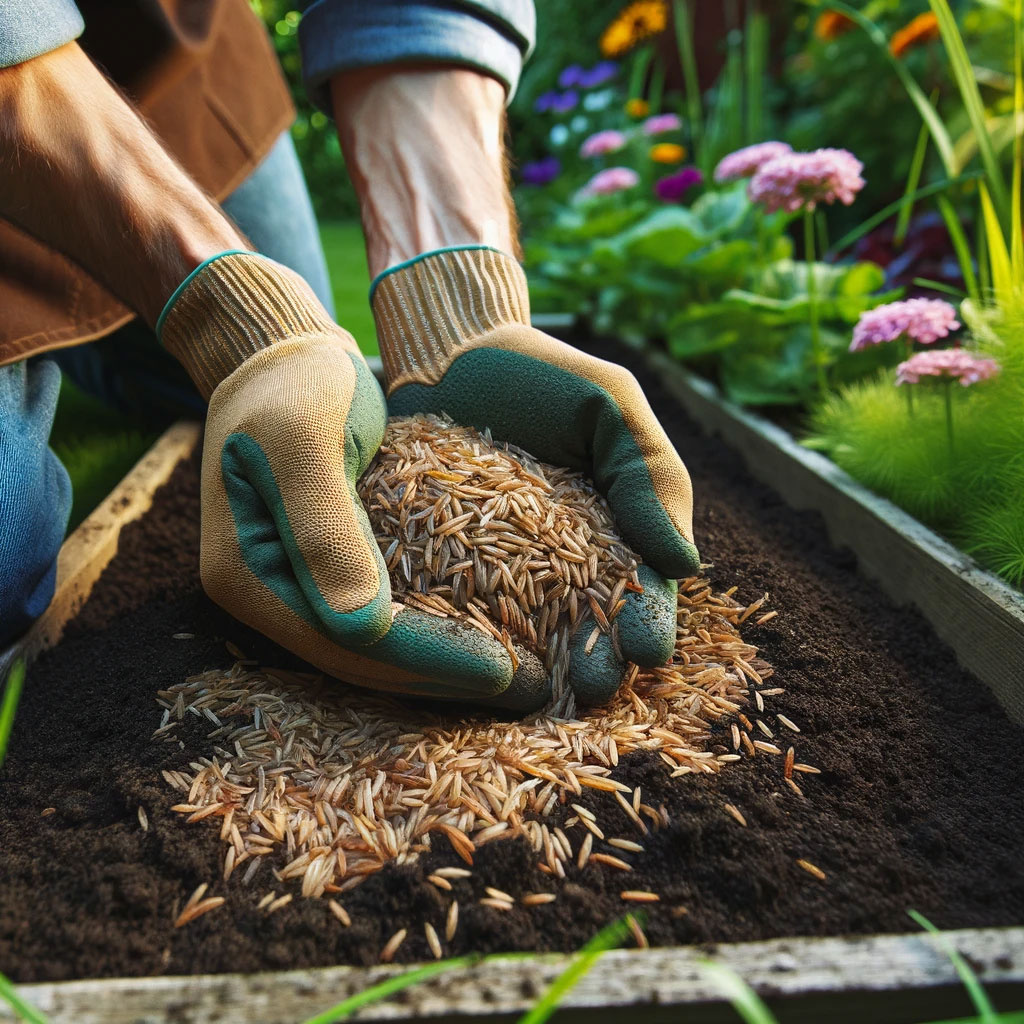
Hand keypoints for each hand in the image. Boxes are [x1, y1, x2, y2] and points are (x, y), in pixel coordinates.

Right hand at [160, 252, 548, 709]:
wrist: (283, 357)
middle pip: (363, 660)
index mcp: (245, 576)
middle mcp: (266, 598)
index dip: (427, 660)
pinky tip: (492, 636)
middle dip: (446, 678)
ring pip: (376, 649)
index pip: (347, 641)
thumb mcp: (305, 440)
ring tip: (524, 675)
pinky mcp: (326, 573)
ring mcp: (295, 588)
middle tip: (531, 688)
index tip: (505, 670)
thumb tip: (361, 627)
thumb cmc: (296, 384)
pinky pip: (384, 618)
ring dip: (446, 666)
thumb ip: (327, 528)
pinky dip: (436, 631)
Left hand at [373, 247, 699, 703]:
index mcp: (610, 531)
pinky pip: (458, 604)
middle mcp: (557, 561)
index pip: (637, 587)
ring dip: (542, 662)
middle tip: (597, 688)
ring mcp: (497, 567)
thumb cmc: (544, 375)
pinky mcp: (440, 564)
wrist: (452, 353)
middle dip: (596, 656)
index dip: (647, 619)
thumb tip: (684, 564)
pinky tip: (473, 662)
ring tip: (548, 693)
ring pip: (526, 626)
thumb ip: (651, 476)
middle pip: (584, 620)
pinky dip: (470, 633)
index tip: (649, 648)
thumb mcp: (610, 407)